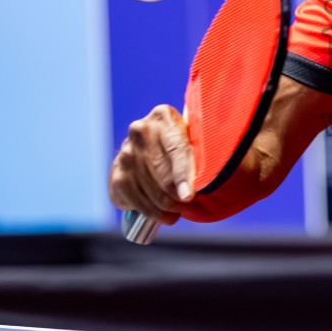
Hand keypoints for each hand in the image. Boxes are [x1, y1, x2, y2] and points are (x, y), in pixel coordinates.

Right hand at [108, 105, 195, 224]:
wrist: (150, 147)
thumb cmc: (183, 144)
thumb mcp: (194, 138)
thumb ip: (202, 152)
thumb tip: (215, 179)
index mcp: (163, 116)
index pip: (176, 148)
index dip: (183, 175)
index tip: (188, 196)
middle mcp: (140, 130)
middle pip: (163, 176)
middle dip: (178, 197)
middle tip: (189, 203)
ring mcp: (125, 152)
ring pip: (151, 193)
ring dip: (167, 208)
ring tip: (177, 211)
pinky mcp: (116, 173)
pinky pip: (135, 202)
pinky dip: (151, 213)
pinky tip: (161, 213)